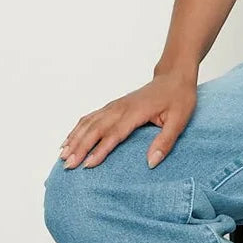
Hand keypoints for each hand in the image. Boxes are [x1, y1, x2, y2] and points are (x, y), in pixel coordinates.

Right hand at [57, 70, 197, 168]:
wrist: (173, 76)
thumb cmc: (178, 98)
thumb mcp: (179, 121)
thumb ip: (165, 142)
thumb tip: (151, 163)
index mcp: (135, 112)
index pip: (114, 134)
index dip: (100, 150)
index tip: (88, 165)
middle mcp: (120, 108)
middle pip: (95, 129)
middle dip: (80, 148)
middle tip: (68, 166)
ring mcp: (114, 106)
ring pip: (89, 123)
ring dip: (74, 139)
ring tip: (63, 156)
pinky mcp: (113, 106)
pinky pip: (90, 118)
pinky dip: (77, 129)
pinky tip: (69, 140)